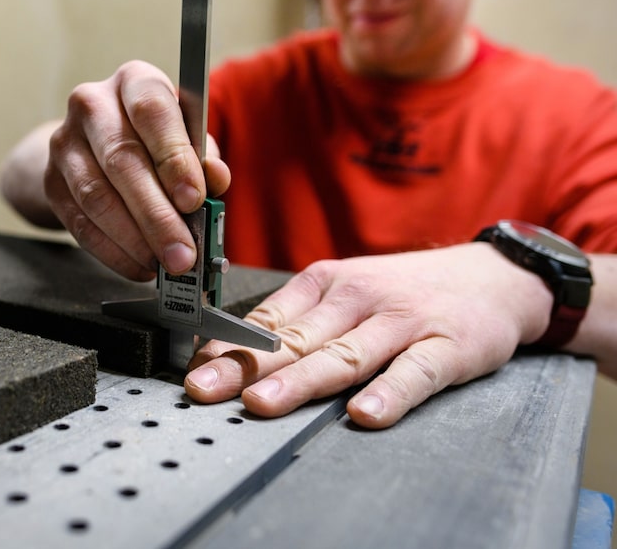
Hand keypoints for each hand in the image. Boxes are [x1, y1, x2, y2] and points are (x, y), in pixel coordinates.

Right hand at [45, 60, 230, 280]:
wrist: (93, 142)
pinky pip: (80, 223)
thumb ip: (203, 156)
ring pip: (96, 196)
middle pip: (122, 160)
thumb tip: (215, 180)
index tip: (194, 199)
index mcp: (134, 81)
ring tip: (163, 263)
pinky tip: (138, 265)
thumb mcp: (185, 134)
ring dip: (134, 238)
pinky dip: (113, 251)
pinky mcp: (51, 182)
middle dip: (156, 214)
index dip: (174, 157)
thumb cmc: (152, 137)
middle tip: (183, 252)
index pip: (151, 111)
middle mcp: (91, 104)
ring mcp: (64, 143)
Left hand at [184, 243, 553, 427]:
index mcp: (327, 283)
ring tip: (264, 402)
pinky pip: (415, 372)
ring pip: (344, 355)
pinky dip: (389, 394)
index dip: (229, 345)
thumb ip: (300, 320)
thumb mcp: (348, 289)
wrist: (493, 276)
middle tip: (207, 388)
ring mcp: (403, 321)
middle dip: (244, 366)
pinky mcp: (447, 345)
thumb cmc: (407, 290)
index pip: (269, 318)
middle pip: (295, 339)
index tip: (195, 368)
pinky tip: (365, 413)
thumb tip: (236, 353)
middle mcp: (358, 298)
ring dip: (301, 380)